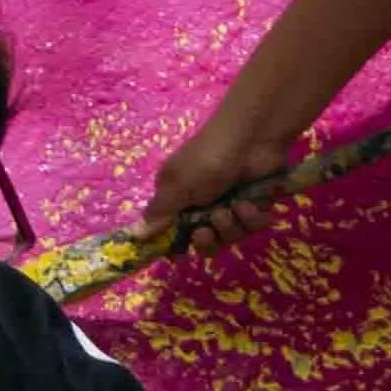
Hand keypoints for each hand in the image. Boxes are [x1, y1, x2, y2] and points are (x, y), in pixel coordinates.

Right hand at [139, 102, 300, 249]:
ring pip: (230, 236)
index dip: (177, 244)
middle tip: (207, 229)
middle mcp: (202, 205)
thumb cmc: (207, 159)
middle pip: (204, 242)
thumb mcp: (177, 185)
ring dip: (230, 226)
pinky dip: (252, 219)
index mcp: (178, 199)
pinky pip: (253, 227)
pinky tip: (249, 204)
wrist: (251, 139)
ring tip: (232, 206)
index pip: (173, 233)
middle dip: (207, 240)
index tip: (180, 252)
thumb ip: (159, 213)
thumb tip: (136, 234)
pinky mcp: (255, 205)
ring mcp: (230, 205)